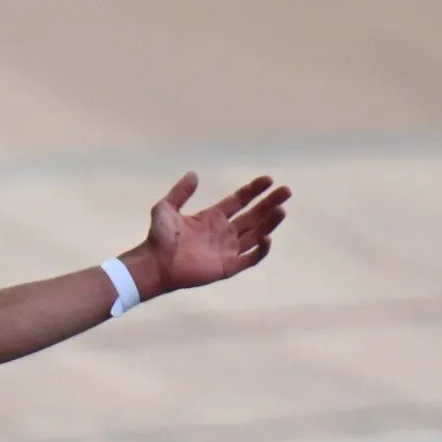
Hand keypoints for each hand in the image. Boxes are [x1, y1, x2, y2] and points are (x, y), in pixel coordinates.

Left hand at [128, 172, 291, 295]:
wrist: (155, 264)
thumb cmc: (159, 237)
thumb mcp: (166, 208)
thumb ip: (180, 192)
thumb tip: (193, 174)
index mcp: (213, 217)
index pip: (240, 200)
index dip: (254, 190)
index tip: (269, 180)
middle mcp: (224, 232)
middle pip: (253, 216)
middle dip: (270, 203)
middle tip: (286, 191)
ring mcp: (227, 250)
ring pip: (255, 235)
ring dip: (269, 223)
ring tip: (281, 210)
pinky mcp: (226, 267)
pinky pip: (248, 259)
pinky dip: (259, 251)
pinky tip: (267, 238)